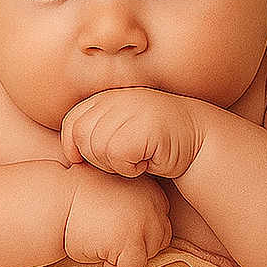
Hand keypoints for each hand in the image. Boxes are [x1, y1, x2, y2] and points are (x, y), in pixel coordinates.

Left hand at [59, 87, 204, 179]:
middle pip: (81, 139)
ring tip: (140, 156)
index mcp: (106, 98)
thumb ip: (95, 133)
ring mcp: (129, 110)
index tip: (96, 159)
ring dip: (117, 165)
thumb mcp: (121, 131)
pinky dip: (131, 168)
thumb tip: (68, 156)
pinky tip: (149, 159)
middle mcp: (115, 99)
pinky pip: (116, 158)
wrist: (198, 141)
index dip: (75, 147)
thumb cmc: (155, 143)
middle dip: (98, 159)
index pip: (71, 123)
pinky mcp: (140, 127)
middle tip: (126, 157)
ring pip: (97, 150)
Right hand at [64, 165, 172, 266]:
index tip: (111, 224)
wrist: (52, 201)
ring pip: (149, 256)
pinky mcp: (130, 240)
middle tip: (105, 236)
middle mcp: (153, 202)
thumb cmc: (78, 199)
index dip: (136, 230)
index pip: (160, 221)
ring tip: (100, 240)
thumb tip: (158, 237)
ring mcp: (144, 221)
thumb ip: (138, 204)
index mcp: (150, 188)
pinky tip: (96, 251)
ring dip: (125, 256)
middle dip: (136, 244)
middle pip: (160, 239)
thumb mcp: (116, 191)